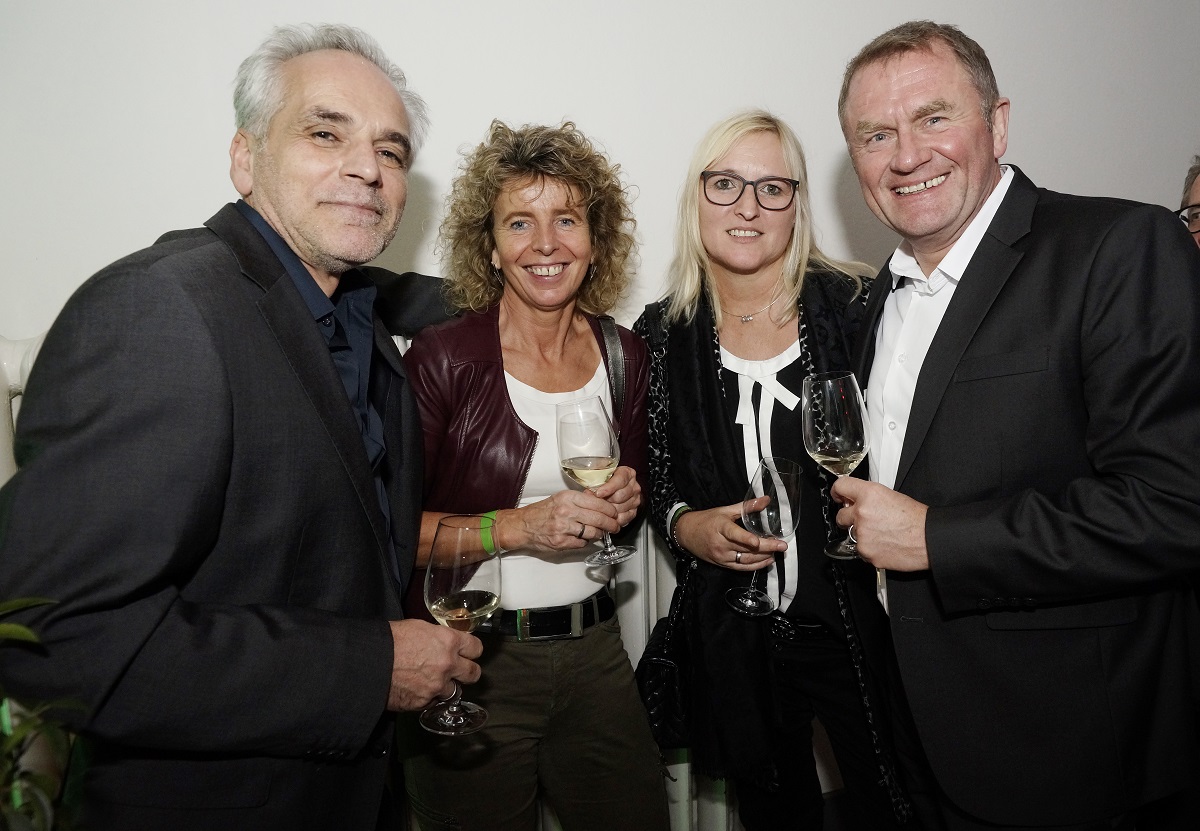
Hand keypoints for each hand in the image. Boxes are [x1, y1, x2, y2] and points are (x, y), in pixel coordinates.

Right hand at [386, 619, 481, 710]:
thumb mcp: (419, 627)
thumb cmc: (389, 640)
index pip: (476, 648)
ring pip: (455, 691)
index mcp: (448, 641)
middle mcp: (448, 665)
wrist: (369, 662)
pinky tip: (419, 690)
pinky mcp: (424, 702)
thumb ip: (438, 636)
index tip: (469, 652)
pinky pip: (434, 702)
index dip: (472, 650)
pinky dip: (430, 697)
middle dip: (468, 672)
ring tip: (434, 682)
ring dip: (447, 687)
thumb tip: (444, 641)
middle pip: (473, 673)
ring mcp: (437, 686)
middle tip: (461, 671)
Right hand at [494, 489, 621, 552]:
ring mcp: (563, 528)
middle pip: (599, 519)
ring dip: (599, 534)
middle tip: (615, 526)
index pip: (598, 503)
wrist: (523, 525)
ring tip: (600, 533)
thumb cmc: (543, 511)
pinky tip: (582, 538)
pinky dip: (585, 542)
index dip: (610, 510)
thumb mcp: (561, 498)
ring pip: (593, 532)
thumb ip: (580, 500)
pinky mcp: (560, 542)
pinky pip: (582, 543)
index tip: (615, 513)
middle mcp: (566, 511)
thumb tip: (602, 503)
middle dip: (611, 524)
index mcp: (568, 497)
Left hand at [591, 466, 641, 526]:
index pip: (620, 480)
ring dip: (608, 510)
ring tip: (600, 508)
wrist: (617, 490)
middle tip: (596, 502)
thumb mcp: (602, 475)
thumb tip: (588, 493)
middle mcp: (634, 486)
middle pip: (620, 496)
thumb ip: (597, 480)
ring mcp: (636, 500)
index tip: (598, 493)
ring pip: (621, 508)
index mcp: (628, 473)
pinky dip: (613, 518)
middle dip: (606, 500)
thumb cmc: (607, 481)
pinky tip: (606, 516)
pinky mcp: (634, 512)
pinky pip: (623, 518)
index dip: (608, 488)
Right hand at [673, 498, 784, 569]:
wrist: (686, 533)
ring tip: (777, 552)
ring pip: (746, 560)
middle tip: (782, 546)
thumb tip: (766, 499)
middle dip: (766, 548)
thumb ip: (747, 506)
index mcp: (721, 527)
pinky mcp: (722, 564)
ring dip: (764, 557)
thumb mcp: (725, 510)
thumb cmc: (706, 520)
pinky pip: (742, 568)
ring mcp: (721, 556)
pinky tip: (766, 561)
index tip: (759, 541)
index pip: (735, 535)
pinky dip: (756, 566)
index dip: (747, 539)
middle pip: (746, 549)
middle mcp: (721, 544)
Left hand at [830, 477, 928, 570]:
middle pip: (840, 516)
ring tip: (882, 533)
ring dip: (861, 535)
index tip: (838, 496)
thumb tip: (855, 500)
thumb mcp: (891, 495)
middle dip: (849, 518)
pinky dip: (869, 548)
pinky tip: (884, 543)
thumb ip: (868, 496)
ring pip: (851, 535)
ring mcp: (862, 535)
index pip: (840, 487)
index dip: (838, 492)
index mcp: (869, 494)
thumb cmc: (916, 519)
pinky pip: (861, 550)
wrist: (929, 539)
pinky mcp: (866, 552)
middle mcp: (862, 513)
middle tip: (865, 520)